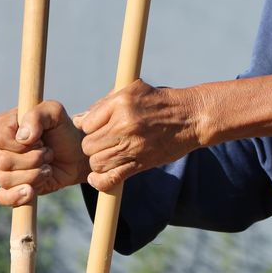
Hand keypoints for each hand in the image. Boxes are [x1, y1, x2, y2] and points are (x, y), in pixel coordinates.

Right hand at [0, 101, 89, 205]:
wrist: (77, 155)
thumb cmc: (63, 131)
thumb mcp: (55, 113)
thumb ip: (38, 115)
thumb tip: (23, 138)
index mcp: (3, 126)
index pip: (1, 139)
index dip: (24, 144)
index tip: (41, 140)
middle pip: (5, 161)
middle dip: (34, 160)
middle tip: (48, 154)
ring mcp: (3, 168)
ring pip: (7, 179)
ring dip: (34, 175)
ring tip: (48, 167)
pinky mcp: (12, 187)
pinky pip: (3, 197)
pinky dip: (16, 197)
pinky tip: (30, 191)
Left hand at [73, 80, 202, 190]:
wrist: (191, 118)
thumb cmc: (161, 102)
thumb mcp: (133, 91)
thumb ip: (104, 104)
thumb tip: (79, 120)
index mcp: (121, 104)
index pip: (86, 124)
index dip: (89, 127)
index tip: (99, 128)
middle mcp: (124, 125)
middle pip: (88, 145)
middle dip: (92, 145)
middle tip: (105, 142)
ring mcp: (133, 146)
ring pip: (96, 162)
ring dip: (98, 161)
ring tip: (109, 155)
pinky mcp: (141, 163)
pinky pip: (111, 178)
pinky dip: (100, 181)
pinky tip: (96, 178)